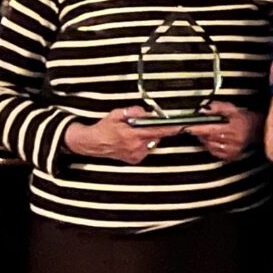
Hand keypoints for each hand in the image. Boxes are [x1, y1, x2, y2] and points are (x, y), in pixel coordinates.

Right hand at [64, 107, 184, 163]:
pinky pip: (146, 149)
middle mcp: (136, 146)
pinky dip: (143, 144)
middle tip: (141, 125)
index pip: (157, 131)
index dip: (170, 128)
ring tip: (134, 133)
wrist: (92, 143)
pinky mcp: (135, 159)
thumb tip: (146, 112)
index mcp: (132, 135)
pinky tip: (132, 141)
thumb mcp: (117, 114)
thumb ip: (133, 112)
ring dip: (148, 137)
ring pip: (152, 142)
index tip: (180, 126)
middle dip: (153, 129)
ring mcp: (136, 154)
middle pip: (156, 136)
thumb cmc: (104, 128)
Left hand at [189, 101, 261, 162]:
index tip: (186, 128)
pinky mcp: (230, 156)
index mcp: (230, 127)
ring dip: (206, 139)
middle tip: (202, 125)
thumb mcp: (231, 108)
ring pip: (209, 145)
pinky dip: (211, 146)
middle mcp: (231, 140)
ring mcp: (230, 149)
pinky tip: (216, 140)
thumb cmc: (243, 118)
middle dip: (201, 131)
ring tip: (212, 131)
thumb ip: (216, 107)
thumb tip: (202, 109)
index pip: (207, 129)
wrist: (257, 129)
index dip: (195, 129)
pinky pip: (214, 152)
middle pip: (206, 137)